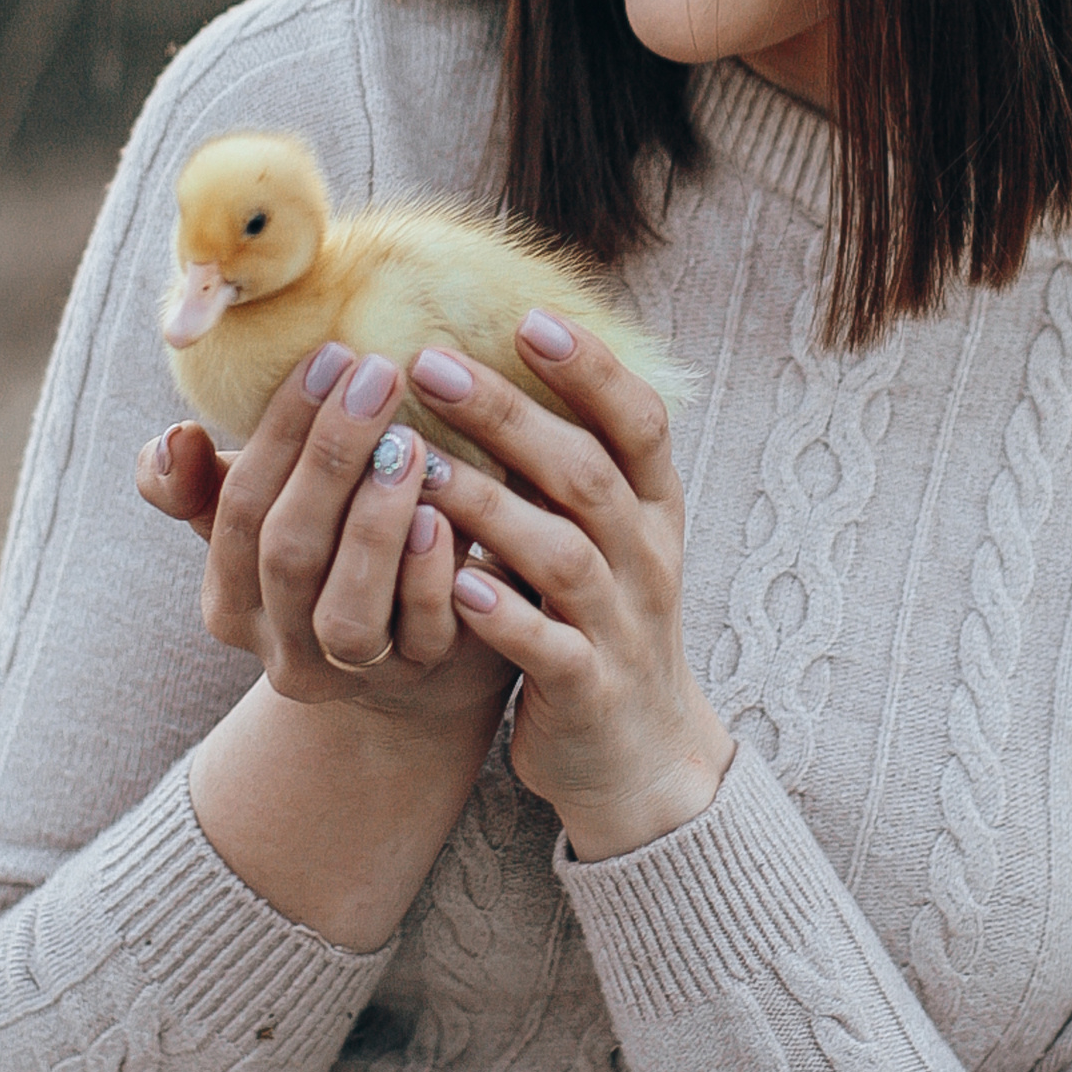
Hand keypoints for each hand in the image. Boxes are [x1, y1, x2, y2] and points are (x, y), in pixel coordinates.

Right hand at [135, 352, 508, 729]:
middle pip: (288, 552)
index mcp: (229, 601)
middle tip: (378, 373)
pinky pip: (422, 633)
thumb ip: (202, 480)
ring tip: (409, 443)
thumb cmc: (331, 551)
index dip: (282, 431)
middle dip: (330, 456)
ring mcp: (354, 671)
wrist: (416, 649)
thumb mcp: (262, 516)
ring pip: (347, 612)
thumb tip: (173, 437)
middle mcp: (282, 647)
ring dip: (374, 523)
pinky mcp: (425, 675)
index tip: (329, 355)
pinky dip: (427, 575)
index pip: (238, 508)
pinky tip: (444, 515)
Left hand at [408, 315, 732, 860]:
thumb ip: (565, 465)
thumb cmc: (602, 619)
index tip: (526, 316)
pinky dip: (501, 613)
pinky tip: (452, 584)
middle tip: (428, 361)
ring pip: (562, 554)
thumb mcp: (606, 535)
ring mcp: (622, 625)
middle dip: (509, 414)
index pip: (638, 421)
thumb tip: (496, 360)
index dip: (590, 369)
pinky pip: (546, 645)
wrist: (640, 755)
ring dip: (489, 506)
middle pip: (585, 472)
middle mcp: (646, 558)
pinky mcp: (588, 689)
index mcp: (654, 509)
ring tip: (418, 465)